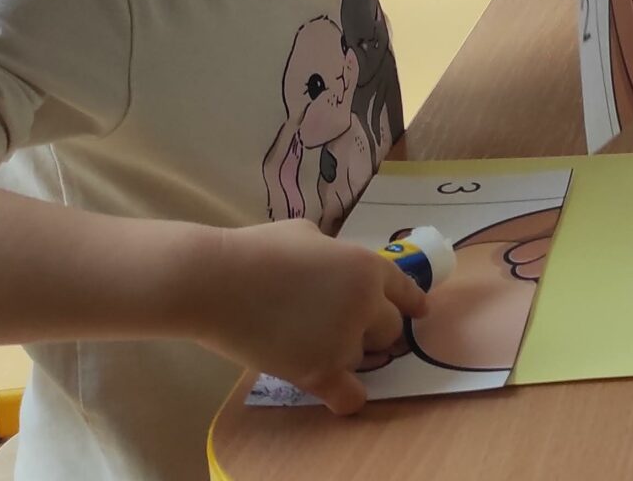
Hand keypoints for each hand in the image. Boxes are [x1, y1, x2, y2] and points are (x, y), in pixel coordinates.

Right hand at [185, 220, 427, 415]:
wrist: (214, 281)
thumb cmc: (254, 250)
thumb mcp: (306, 234)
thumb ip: (333, 253)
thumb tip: (335, 262)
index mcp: (366, 267)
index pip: (405, 291)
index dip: (412, 304)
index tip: (419, 313)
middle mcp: (366, 304)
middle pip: (390, 330)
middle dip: (373, 331)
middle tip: (344, 330)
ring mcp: (345, 339)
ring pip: (365, 359)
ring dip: (348, 356)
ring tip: (313, 346)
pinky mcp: (319, 371)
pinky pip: (351, 397)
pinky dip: (347, 397)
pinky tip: (336, 392)